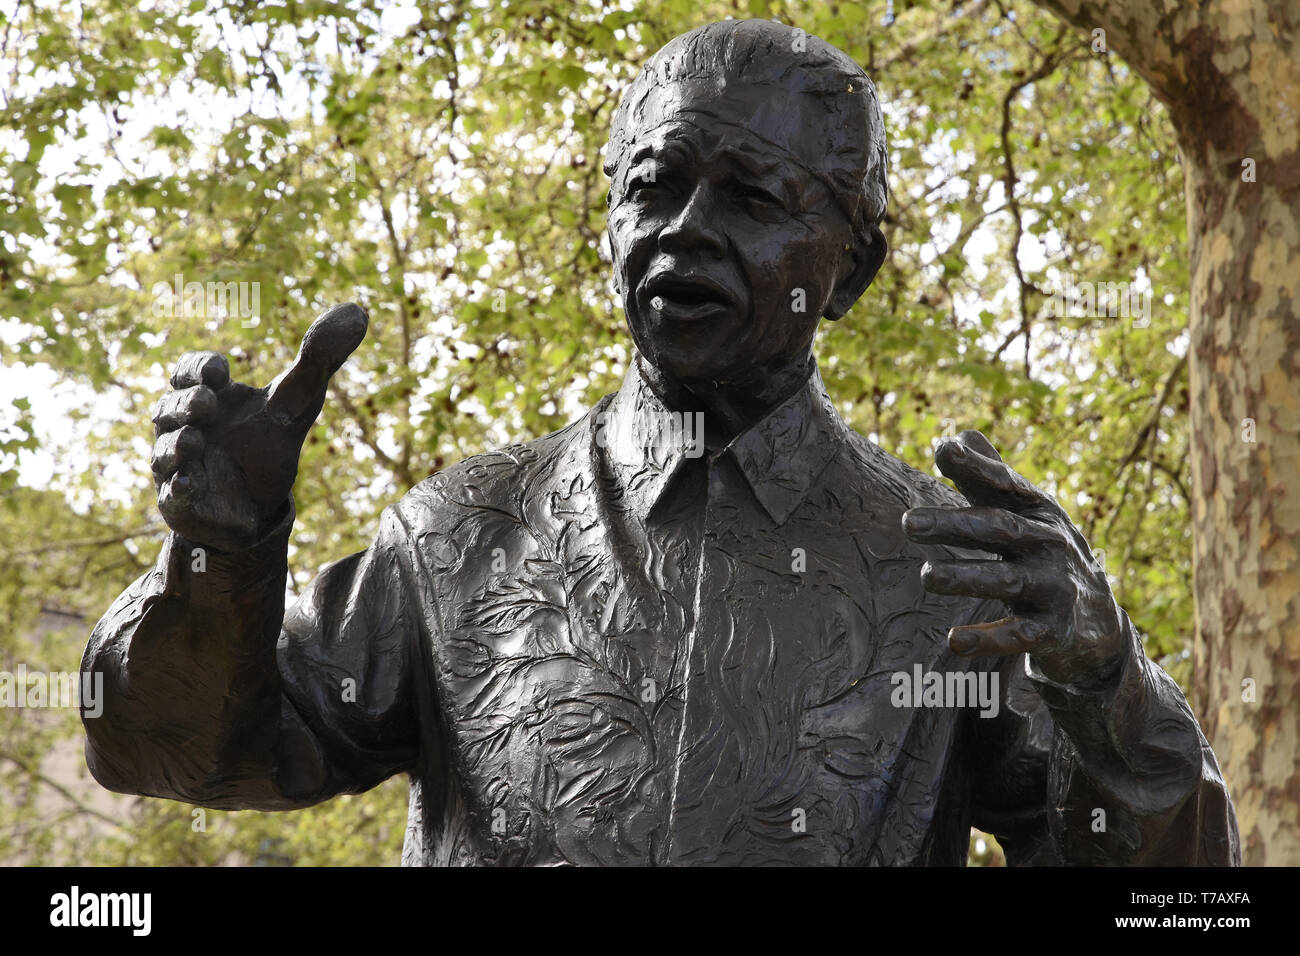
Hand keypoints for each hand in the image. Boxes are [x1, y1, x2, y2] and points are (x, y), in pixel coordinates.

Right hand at [150, 303, 367, 551]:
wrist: (257, 503)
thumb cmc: (268, 441)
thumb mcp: (298, 399)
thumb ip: (321, 357)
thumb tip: (360, 310)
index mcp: (206, 395)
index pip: (188, 370)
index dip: (198, 367)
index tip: (222, 370)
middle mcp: (183, 426)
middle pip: (170, 407)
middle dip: (186, 403)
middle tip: (208, 403)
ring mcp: (178, 465)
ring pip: (164, 450)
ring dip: (177, 443)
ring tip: (195, 439)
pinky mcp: (182, 501)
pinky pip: (171, 494)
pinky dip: (178, 486)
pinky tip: (190, 482)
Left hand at [901, 429, 1124, 685]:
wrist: (1097, 618)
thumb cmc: (1043, 552)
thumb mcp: (1025, 513)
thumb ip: (990, 477)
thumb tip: (958, 435)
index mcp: (1038, 511)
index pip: (1005, 484)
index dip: (977, 467)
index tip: (942, 449)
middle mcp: (1049, 544)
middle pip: (999, 529)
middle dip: (954, 525)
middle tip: (909, 523)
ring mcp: (1054, 588)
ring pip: (1006, 582)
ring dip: (966, 578)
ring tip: (927, 575)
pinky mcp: (1054, 631)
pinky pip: (1018, 636)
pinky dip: (988, 639)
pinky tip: (953, 640)